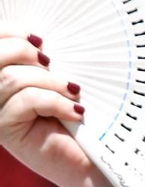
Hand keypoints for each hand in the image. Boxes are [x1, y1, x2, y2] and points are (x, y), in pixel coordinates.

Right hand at [0, 26, 91, 186]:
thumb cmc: (80, 108)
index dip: (9, 32)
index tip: (39, 38)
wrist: (92, 155)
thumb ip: (46, 56)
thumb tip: (41, 34)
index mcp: (3, 72)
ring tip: (74, 92)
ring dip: (51, 81)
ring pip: (12, 79)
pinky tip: (75, 111)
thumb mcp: (62, 75)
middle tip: (53, 64)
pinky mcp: (5, 130)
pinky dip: (57, 102)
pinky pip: (26, 101)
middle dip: (27, 53)